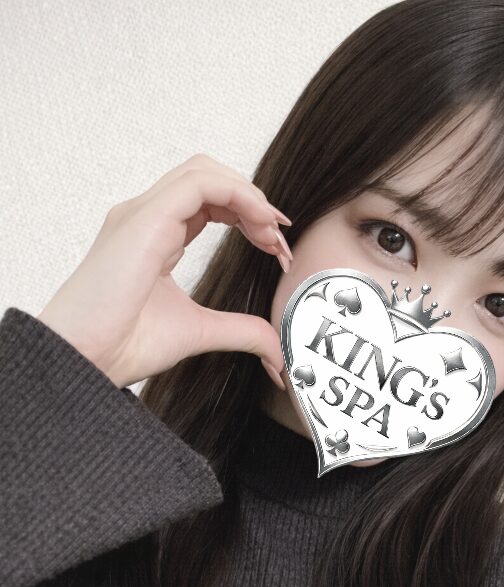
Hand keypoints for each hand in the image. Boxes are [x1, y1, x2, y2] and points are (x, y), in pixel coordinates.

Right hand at [35, 152, 291, 388]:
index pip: (209, 202)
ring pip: (205, 172)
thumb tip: (274, 350)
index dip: (249, 216)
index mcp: (154, 237)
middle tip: (279, 241)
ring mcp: (142, 214)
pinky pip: (198, 183)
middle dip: (253, 204)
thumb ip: (240, 332)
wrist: (85, 358)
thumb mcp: (199, 333)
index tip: (276, 247)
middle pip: (210, 179)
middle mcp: (146, 218)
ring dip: (248, 197)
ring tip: (271, 232)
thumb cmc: (119, 345)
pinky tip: (258, 223)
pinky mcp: (144, 219)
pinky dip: (237, 195)